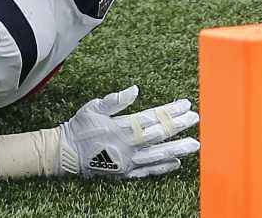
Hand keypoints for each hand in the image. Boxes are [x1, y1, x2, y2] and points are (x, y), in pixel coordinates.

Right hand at [56, 87, 198, 180]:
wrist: (65, 154)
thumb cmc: (80, 127)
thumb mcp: (94, 107)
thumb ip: (115, 100)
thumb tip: (134, 89)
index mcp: (121, 127)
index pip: (152, 118)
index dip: (170, 111)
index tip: (186, 104)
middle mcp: (127, 146)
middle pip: (159, 135)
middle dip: (179, 126)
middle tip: (196, 119)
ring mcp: (127, 161)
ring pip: (157, 155)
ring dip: (177, 149)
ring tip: (194, 144)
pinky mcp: (125, 173)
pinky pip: (147, 171)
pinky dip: (162, 168)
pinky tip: (176, 163)